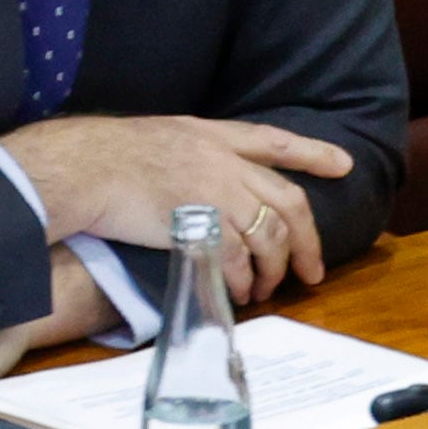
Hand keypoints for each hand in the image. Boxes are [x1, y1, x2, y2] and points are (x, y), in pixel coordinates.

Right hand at [0, 114, 352, 304]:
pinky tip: (240, 293)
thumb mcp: (164, 137)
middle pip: (286, 200)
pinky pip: (236, 257)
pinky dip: (243, 279)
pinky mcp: (200, 223)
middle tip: (314, 269)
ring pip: (268, 233)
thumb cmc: (108, 154)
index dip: (314, 153)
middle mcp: (226, 161)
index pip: (277, 142)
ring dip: (274, 267)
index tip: (344, 165)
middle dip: (307, 238)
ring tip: (269, 289)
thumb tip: (202, 181)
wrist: (83, 166)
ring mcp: (217, 191)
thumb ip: (194, 155)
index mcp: (216, 135)